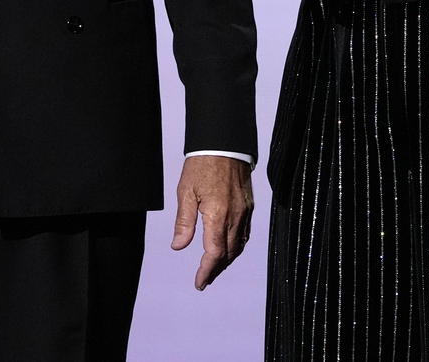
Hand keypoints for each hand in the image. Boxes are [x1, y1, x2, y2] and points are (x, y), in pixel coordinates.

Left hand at [170, 154, 253, 290]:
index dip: (207, 271)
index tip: (199, 282)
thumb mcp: (186, 192)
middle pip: (229, 253)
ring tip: (215, 269)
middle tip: (205, 280)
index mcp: (218, 215)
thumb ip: (184, 222)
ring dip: (227, 260)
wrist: (225, 144)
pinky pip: (245, 233)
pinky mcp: (249, 205)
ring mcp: (245, 211)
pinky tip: (229, 248)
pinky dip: (237, 246)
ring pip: (239, 245)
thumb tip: (179, 246)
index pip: (215, 253)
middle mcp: (235, 216)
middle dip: (216, 269)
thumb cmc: (202, 166)